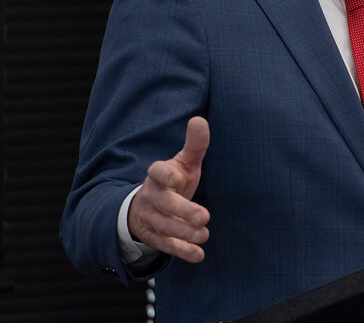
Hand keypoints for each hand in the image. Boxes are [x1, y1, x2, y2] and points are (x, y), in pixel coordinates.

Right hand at [128, 116, 210, 262]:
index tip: (177, 177)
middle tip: (204, 216)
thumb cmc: (174, 179)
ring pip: (164, 227)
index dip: (165, 174)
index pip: (157, 172)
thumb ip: (195, 144)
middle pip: (164, 205)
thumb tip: (200, 119)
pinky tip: (199, 255)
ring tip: (205, 234)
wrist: (147, 205)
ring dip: (184, 233)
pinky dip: (182, 252)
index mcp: (158, 175)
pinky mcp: (153, 237)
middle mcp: (151, 196)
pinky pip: (166, 246)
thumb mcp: (184, 161)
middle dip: (182, 211)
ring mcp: (150, 218)